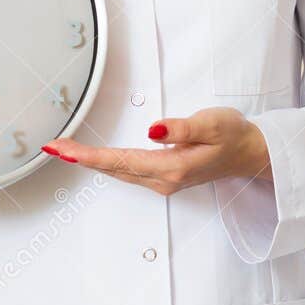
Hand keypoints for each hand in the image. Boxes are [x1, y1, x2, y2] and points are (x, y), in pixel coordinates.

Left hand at [43, 108, 271, 196]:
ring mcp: (164, 181)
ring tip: (66, 149)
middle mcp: (164, 180)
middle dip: (82, 158)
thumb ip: (182, 127)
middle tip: (54, 146)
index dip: (89, 156)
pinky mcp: (165, 178)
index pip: (121, 160)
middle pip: (114, 169)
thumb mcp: (213, 123)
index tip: (64, 150)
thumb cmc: (234, 135)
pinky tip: (97, 157)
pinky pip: (128, 171)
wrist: (251, 153)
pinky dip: (108, 163)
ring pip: (119, 172)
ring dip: (92, 161)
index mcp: (172, 167)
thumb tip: (153, 131)